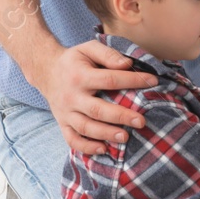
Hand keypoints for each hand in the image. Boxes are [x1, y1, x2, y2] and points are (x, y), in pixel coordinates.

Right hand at [37, 39, 157, 154]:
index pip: (109, 80)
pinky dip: (87, 147)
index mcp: (80, 76)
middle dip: (120, 116)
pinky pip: (72, 139)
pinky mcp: (62, 123)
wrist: (46, 71)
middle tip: (141, 121)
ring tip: (126, 137)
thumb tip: (128, 64)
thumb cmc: (74, 60)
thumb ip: (108, 54)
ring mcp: (66, 113)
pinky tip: (104, 149)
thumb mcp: (88, 48)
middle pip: (97, 110)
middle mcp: (71, 96)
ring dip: (106, 134)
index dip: (132, 80)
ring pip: (85, 127)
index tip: (153, 82)